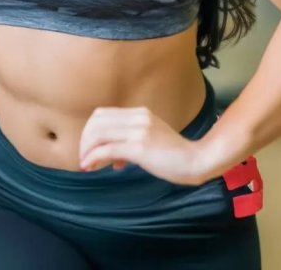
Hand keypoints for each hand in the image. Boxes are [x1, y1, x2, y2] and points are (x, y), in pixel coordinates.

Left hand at [79, 106, 207, 185]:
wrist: (195, 160)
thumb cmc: (173, 154)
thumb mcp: (149, 138)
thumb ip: (130, 140)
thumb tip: (109, 156)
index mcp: (139, 113)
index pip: (101, 114)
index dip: (89, 131)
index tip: (90, 149)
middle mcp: (138, 117)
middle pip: (96, 122)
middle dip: (85, 141)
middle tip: (86, 159)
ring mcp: (139, 130)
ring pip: (98, 134)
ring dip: (87, 150)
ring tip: (87, 165)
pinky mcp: (140, 146)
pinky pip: (107, 149)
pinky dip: (93, 158)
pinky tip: (90, 167)